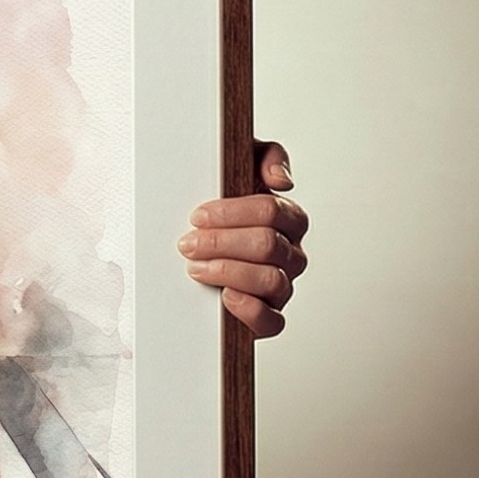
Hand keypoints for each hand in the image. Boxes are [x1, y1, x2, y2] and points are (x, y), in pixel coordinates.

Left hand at [177, 139, 307, 338]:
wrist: (195, 247)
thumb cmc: (216, 208)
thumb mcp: (236, 167)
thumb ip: (265, 155)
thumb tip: (281, 180)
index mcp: (287, 218)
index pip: (272, 211)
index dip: (232, 213)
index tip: (197, 216)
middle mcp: (290, 252)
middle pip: (268, 245)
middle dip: (222, 243)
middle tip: (187, 244)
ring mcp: (282, 286)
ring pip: (271, 280)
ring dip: (228, 272)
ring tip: (195, 268)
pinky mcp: (268, 317)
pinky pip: (273, 321)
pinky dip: (250, 310)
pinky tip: (225, 297)